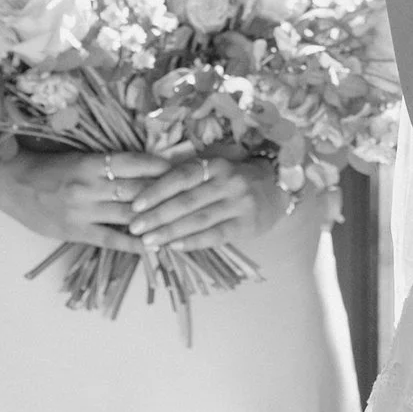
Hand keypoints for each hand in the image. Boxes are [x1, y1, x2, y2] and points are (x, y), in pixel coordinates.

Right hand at [0, 142, 170, 248]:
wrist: (10, 183)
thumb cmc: (46, 166)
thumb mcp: (77, 157)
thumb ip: (107, 163)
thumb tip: (145, 165)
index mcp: (90, 162)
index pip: (134, 163)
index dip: (161, 167)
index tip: (184, 168)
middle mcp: (89, 185)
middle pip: (137, 189)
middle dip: (166, 193)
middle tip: (193, 195)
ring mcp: (82, 211)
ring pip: (129, 215)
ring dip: (157, 219)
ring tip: (183, 222)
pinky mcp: (76, 232)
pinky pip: (112, 240)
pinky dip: (135, 244)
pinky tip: (155, 247)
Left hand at [129, 148, 309, 255]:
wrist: (278, 189)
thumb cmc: (235, 181)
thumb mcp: (215, 171)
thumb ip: (188, 180)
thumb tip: (146, 195)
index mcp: (216, 164)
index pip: (181, 176)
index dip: (157, 190)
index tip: (135, 205)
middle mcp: (229, 182)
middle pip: (187, 200)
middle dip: (157, 215)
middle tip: (134, 227)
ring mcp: (240, 204)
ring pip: (198, 220)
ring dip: (170, 232)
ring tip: (148, 241)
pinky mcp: (247, 225)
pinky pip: (215, 235)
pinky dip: (193, 241)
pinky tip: (175, 247)